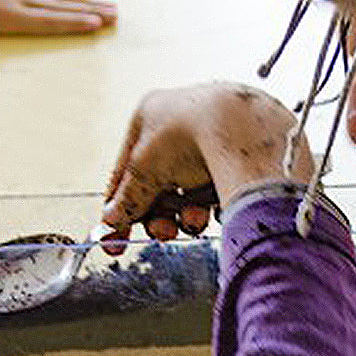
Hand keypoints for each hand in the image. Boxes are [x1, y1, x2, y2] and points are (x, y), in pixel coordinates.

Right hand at [102, 82, 313, 239]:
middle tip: (164, 234)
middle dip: (160, 215)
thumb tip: (111, 220)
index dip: (119, 207)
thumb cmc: (187, 136)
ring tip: (196, 220)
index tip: (115, 240)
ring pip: (189, 191)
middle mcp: (180, 123)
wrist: (244, 128)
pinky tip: (217, 210)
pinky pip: (217, 190)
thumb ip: (127, 199)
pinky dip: (214, 205)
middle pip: (159, 184)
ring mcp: (210, 139)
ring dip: (188, 213)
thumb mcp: (145, 171)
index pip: (126, 170)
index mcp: (150, 114)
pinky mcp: (238, 157)